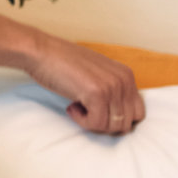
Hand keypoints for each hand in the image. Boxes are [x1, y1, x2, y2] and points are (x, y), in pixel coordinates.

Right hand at [24, 36, 143, 134]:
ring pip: (111, 126)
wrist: (40, 51)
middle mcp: (124, 80)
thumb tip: (116, 116)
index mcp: (126, 75)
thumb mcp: (96, 73)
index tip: (97, 112)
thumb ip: (111, 89)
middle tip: (85, 112)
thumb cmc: (61, 62)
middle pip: (125, 123)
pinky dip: (81, 121)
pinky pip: (96, 123)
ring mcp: (112, 87)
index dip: (115, 119)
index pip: (137, 113)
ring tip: (77, 107)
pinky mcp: (97, 94)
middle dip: (104, 124)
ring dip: (92, 122)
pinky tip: (71, 106)